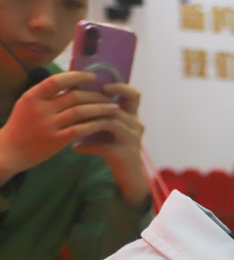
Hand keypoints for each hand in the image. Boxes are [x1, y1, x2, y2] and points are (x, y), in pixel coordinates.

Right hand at [0, 71, 120, 180]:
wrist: (8, 151)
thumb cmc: (21, 127)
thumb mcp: (27, 105)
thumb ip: (46, 96)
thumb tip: (71, 84)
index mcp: (32, 96)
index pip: (57, 80)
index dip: (77, 76)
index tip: (93, 76)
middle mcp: (40, 108)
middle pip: (74, 96)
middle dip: (95, 95)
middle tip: (108, 96)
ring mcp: (48, 125)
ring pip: (80, 111)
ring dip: (100, 109)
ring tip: (113, 108)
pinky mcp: (56, 140)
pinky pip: (80, 129)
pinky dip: (94, 125)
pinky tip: (105, 124)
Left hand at [72, 82, 149, 206]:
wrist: (128, 173)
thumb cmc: (113, 146)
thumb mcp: (107, 126)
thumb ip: (98, 111)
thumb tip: (72, 91)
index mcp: (132, 115)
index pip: (133, 95)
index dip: (120, 87)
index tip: (102, 86)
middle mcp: (135, 125)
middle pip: (116, 108)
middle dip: (94, 104)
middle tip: (74, 103)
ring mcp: (132, 139)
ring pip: (111, 123)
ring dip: (89, 122)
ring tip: (71, 123)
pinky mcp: (125, 153)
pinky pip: (104, 146)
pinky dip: (88, 146)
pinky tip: (75, 147)